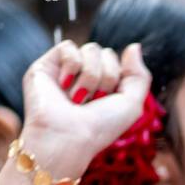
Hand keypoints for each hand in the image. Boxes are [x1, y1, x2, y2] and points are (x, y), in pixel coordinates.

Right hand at [17, 41, 151, 177]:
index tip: (106, 102)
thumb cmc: (100, 127)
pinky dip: (71, 66)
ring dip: (90, 76)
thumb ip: (139, 75)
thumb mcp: (131, 104)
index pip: (117, 61)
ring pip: (90, 49)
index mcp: (102, 85)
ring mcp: (64, 70)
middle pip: (106, 53)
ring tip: (77, 99)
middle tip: (92, 102)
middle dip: (106, 78)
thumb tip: (133, 46)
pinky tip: (63, 86)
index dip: (117, 79)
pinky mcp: (46, 66)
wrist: (68, 138)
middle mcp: (83, 76)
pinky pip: (68, 47)